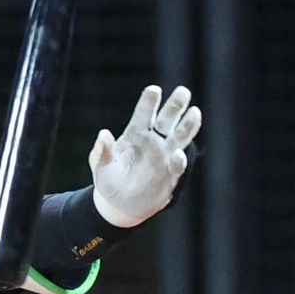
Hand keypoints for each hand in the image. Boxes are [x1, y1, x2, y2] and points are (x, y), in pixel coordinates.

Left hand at [89, 85, 201, 227]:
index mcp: (135, 133)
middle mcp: (153, 141)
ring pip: (179, 137)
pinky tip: (178, 154)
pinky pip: (177, 165)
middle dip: (175, 106)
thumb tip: (104, 134)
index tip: (154, 89)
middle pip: (167, 120)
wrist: (118, 204)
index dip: (149, 102)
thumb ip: (102, 150)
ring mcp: (164, 156)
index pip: (144, 113)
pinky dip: (178, 160)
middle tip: (183, 91)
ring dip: (188, 126)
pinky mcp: (170, 175)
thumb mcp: (99, 164)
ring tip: (195, 112)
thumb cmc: (107, 178)